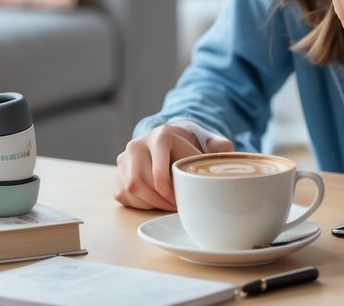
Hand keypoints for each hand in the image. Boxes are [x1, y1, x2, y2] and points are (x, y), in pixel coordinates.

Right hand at [113, 125, 232, 209]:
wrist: (168, 147)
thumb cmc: (188, 151)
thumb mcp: (206, 144)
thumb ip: (219, 147)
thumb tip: (225, 148)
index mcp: (161, 135)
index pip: (157, 164)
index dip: (165, 186)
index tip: (176, 200)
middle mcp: (137, 144)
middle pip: (141, 179)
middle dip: (160, 199)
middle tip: (177, 208)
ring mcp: (124, 159)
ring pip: (131, 189)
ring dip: (152, 202)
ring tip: (169, 206)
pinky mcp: (117, 175)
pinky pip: (125, 196)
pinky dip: (141, 204)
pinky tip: (156, 201)